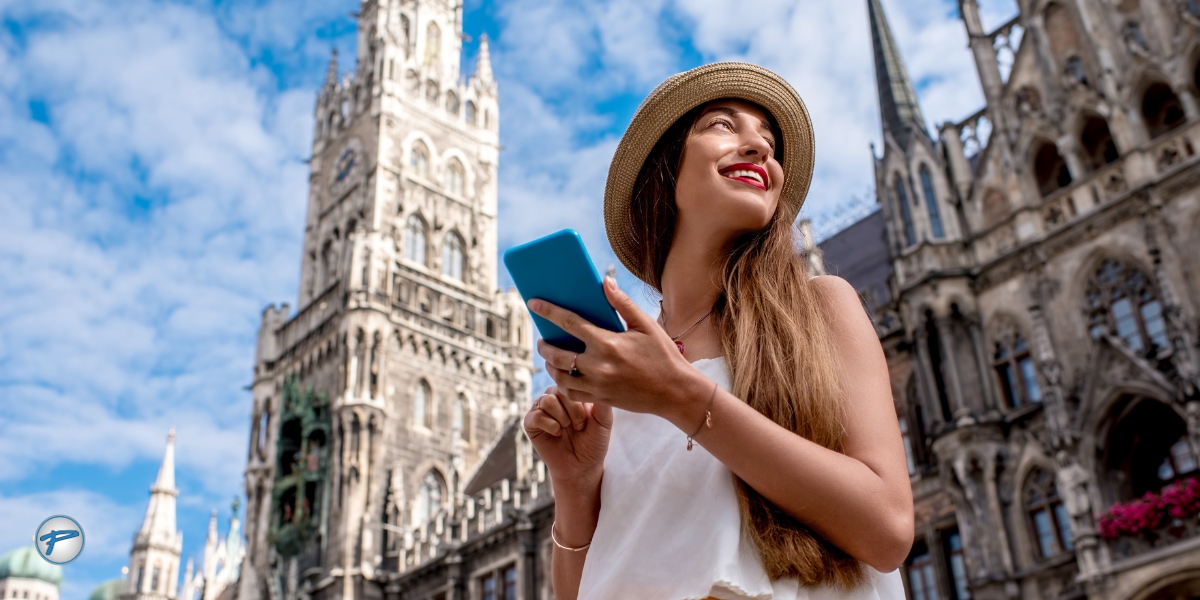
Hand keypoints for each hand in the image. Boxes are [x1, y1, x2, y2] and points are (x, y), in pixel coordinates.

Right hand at [523, 385, 612, 486]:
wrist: (582, 467)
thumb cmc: (594, 443)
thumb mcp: (604, 421)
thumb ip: (602, 402)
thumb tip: (598, 381)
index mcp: (571, 393)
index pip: (572, 383)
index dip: (581, 401)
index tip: (588, 418)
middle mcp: (555, 397)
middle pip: (559, 390)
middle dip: (573, 411)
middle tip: (579, 427)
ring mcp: (541, 409)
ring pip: (547, 401)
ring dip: (562, 418)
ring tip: (567, 429)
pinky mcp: (531, 423)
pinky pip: (536, 415)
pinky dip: (550, 425)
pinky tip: (557, 433)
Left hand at [529, 277, 710, 429]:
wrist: (675, 392)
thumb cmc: (663, 355)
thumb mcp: (646, 325)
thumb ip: (622, 304)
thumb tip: (605, 282)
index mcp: (608, 343)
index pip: (569, 323)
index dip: (548, 312)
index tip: (533, 303)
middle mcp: (598, 365)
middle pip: (556, 354)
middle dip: (544, 345)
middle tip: (542, 339)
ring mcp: (597, 385)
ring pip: (559, 377)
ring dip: (550, 366)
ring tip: (551, 358)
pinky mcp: (600, 400)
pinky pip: (571, 393)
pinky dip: (563, 384)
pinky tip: (564, 376)